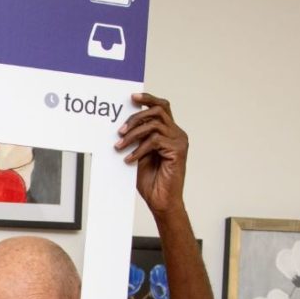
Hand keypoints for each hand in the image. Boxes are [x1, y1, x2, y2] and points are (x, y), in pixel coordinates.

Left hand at [116, 93, 187, 218]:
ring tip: (119, 146)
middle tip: (119, 131)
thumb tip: (122, 127)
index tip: (131, 97)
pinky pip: (155, 141)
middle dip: (136, 117)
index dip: (148, 99)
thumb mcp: (139, 155)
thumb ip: (137, 139)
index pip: (162, 107)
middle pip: (158, 110)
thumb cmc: (151, 181)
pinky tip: (129, 159)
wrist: (161, 201)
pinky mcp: (178, 151)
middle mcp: (177, 134)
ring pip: (154, 124)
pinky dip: (139, 149)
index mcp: (169, 132)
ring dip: (133, 134)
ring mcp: (179, 141)